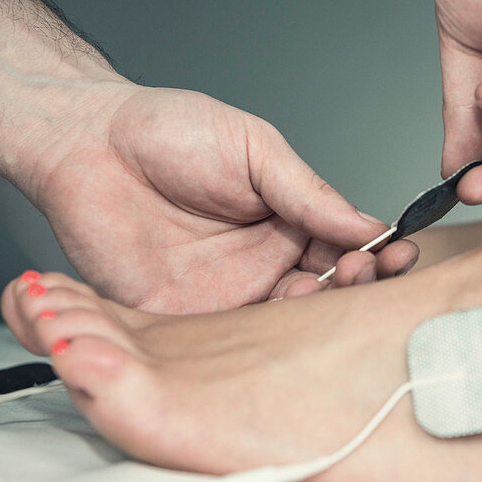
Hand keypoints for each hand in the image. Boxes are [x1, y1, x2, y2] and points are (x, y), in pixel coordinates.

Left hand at [26, 84, 415, 312]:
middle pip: (324, 296)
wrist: (83, 143)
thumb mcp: (255, 150)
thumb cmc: (168, 130)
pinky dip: (252, 350)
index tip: (398, 257)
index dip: (376, 259)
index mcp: (289, 223)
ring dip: (310, 320)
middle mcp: (263, 266)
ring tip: (321, 295)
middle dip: (353, 292)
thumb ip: (309, 193)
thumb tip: (370, 225)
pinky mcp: (181, 323)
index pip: (347, 251)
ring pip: (282, 327)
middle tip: (360, 277)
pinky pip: (221, 349)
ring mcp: (225, 298)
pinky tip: (274, 337)